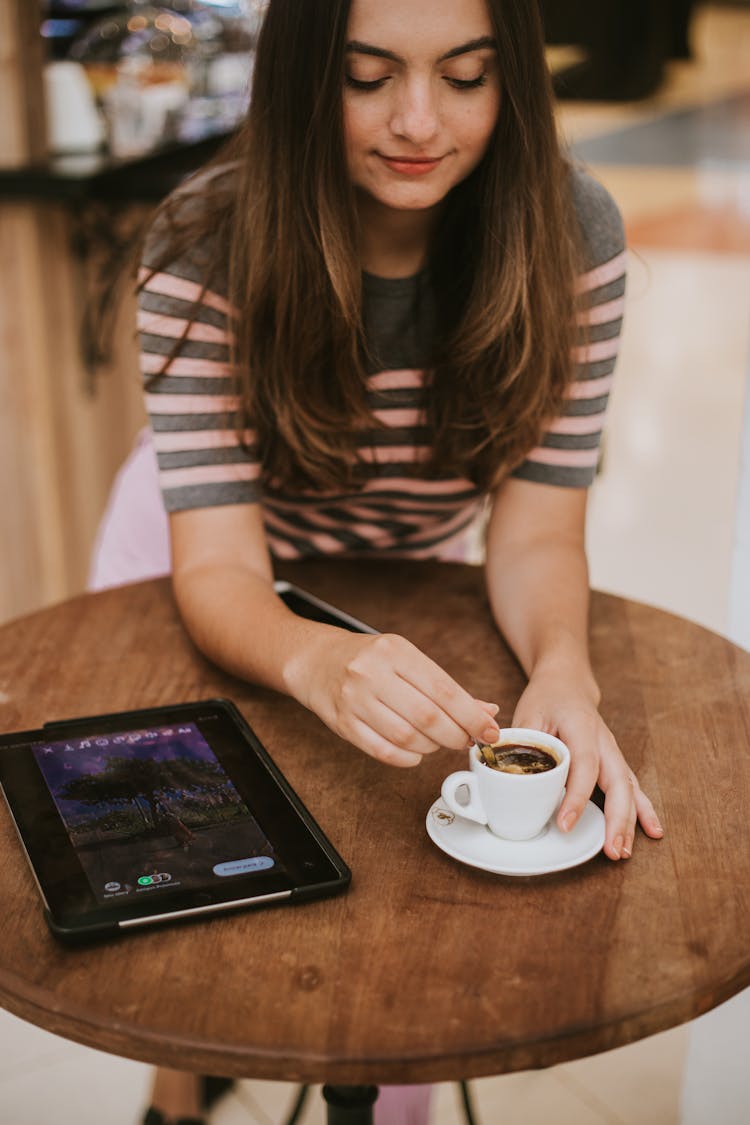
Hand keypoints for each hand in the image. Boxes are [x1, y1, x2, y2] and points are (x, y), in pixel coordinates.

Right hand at [287, 630, 500, 766]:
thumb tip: (487, 712)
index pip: (443, 690)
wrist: (316, 660)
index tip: (490, 731)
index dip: (471, 716)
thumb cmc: (369, 660)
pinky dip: (407, 758)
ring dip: (431, 747)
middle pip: (427, 717)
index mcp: (395, 650)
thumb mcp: (406, 660)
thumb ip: (445, 687)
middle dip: (455, 735)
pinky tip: (415, 752)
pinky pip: (383, 752)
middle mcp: (372, 672)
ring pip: (406, 737)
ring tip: (436, 742)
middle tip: (465, 741)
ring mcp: (354, 699)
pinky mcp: (341, 724)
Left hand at [512, 676, 662, 859]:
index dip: (575, 796)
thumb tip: (509, 777)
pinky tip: (653, 832)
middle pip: (617, 782)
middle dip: (616, 818)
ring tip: (624, 851)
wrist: (567, 683)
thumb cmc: (546, 698)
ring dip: (629, 821)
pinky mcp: (615, 762)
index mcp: (582, 726)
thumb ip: (523, 744)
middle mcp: (605, 741)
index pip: (583, 765)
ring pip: (628, 788)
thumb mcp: (528, 714)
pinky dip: (643, 810)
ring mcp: (613, 752)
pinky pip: (633, 787)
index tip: (565, 823)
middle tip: (611, 850)